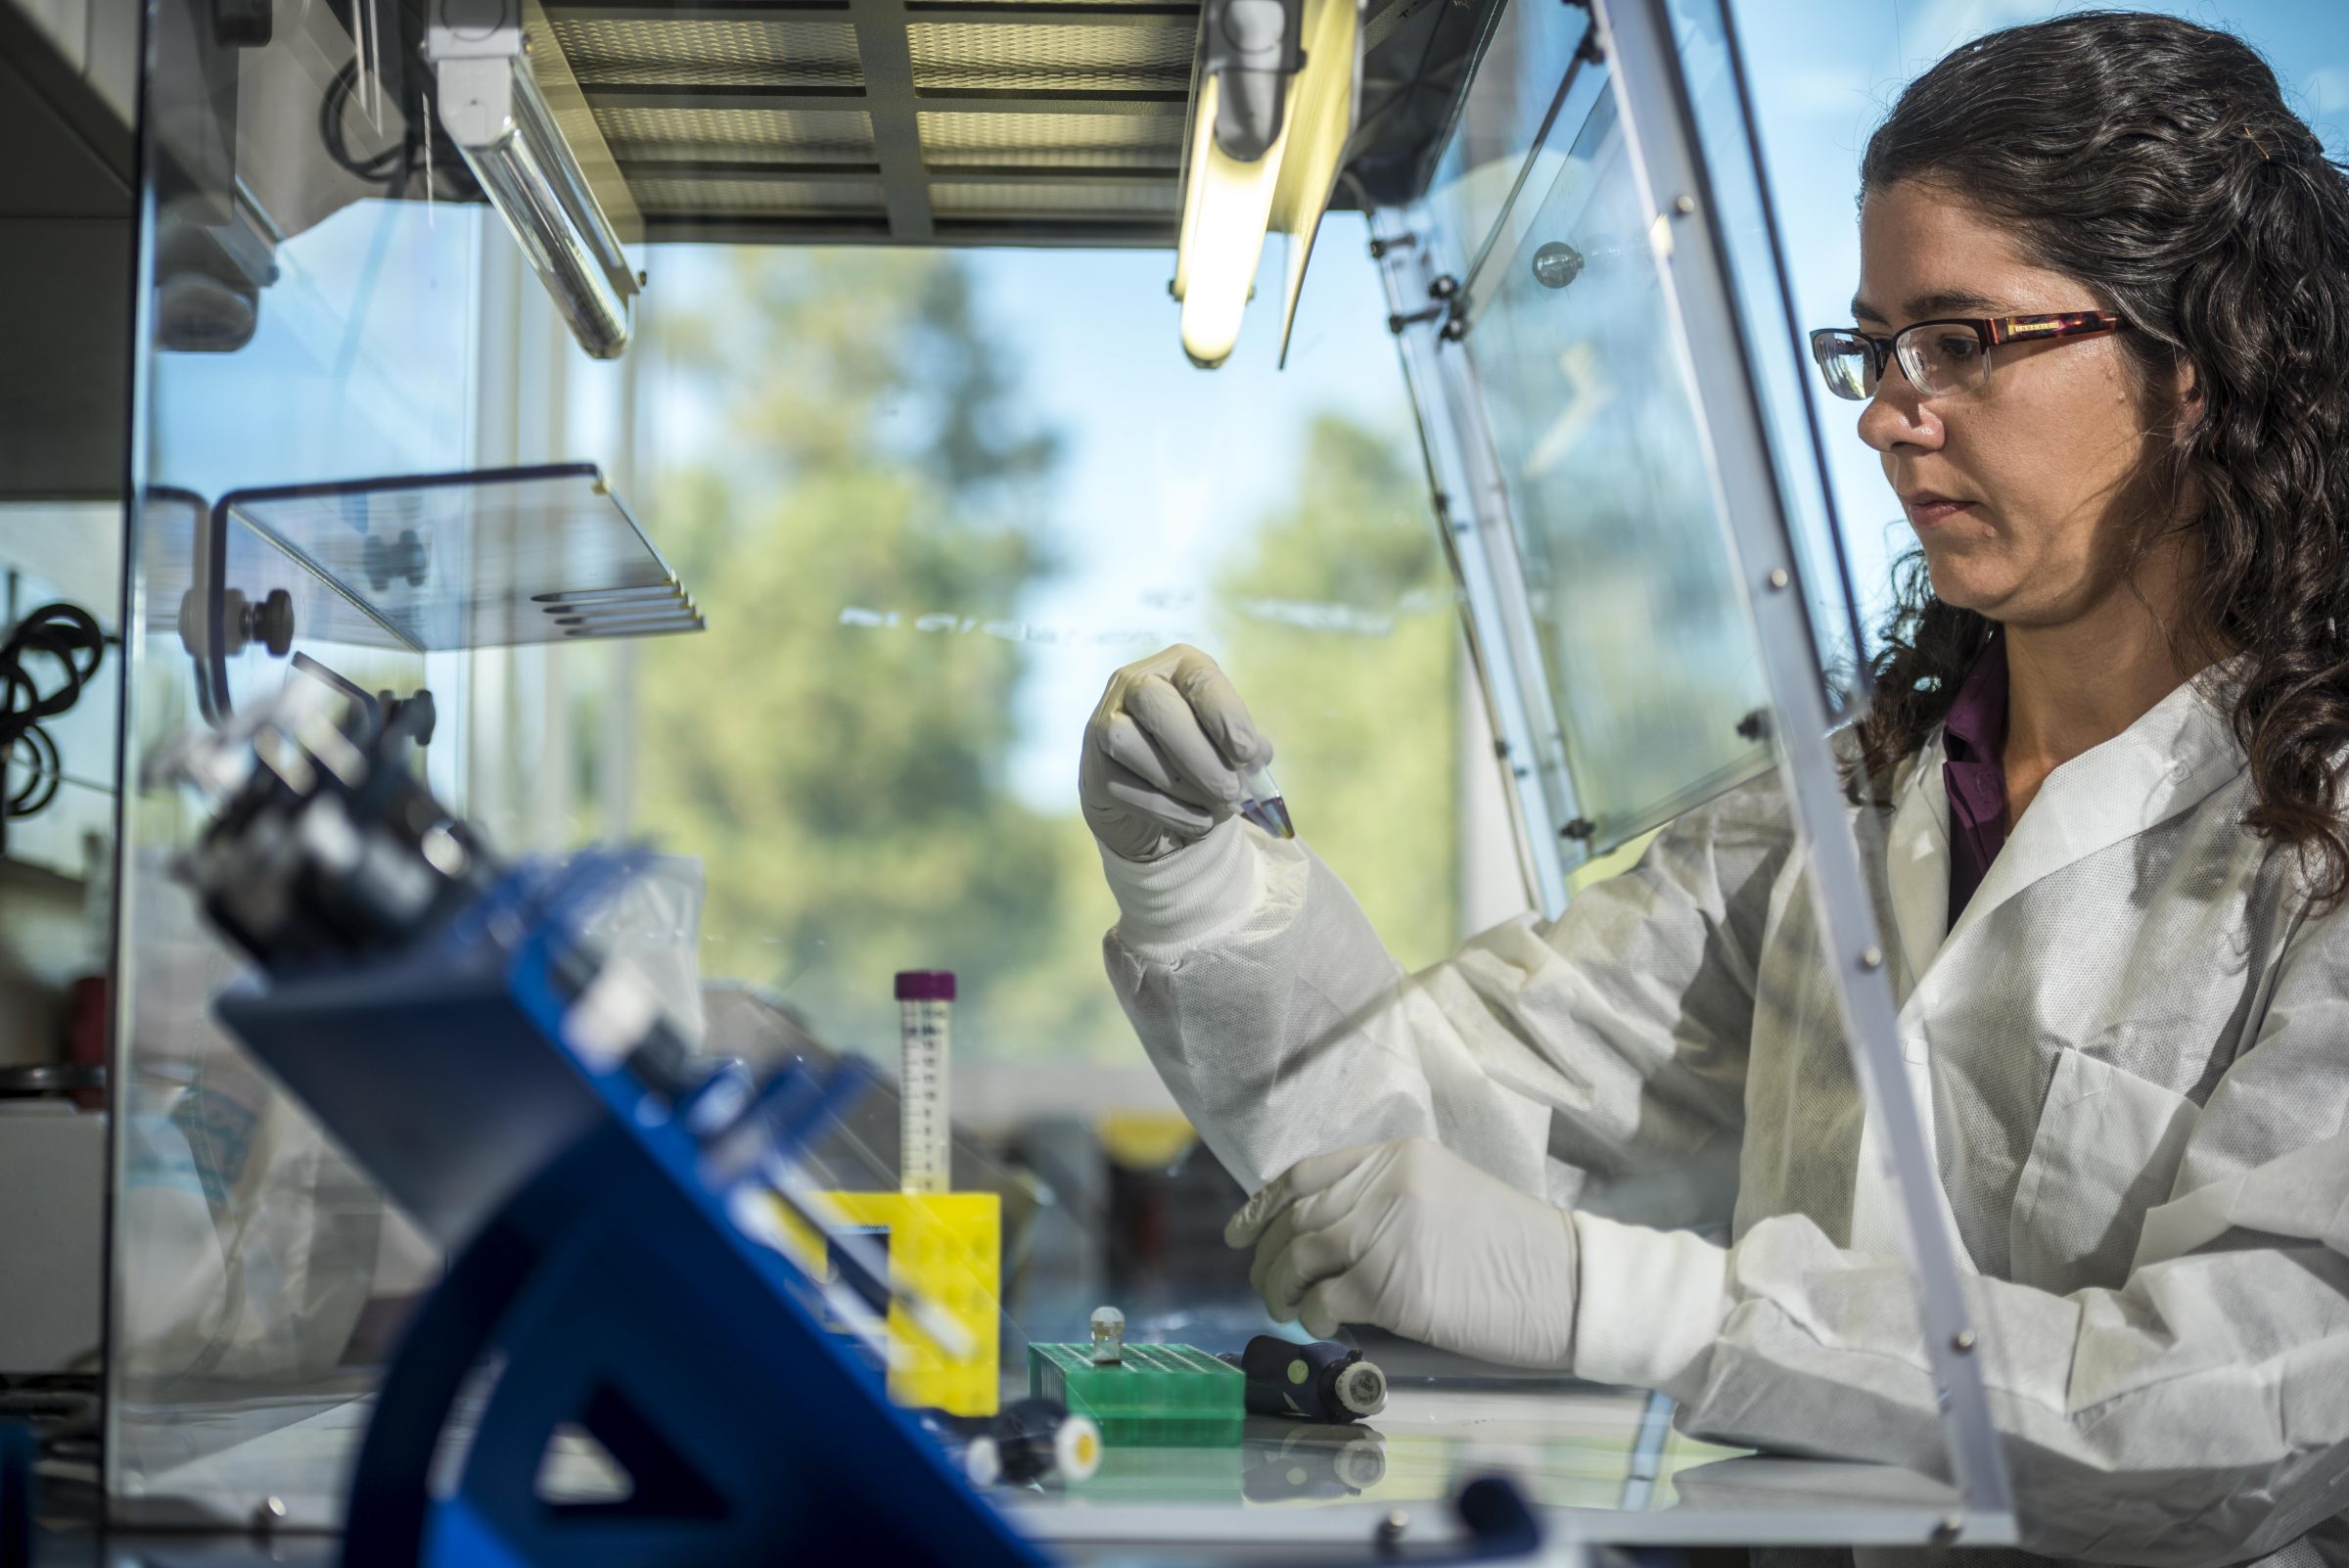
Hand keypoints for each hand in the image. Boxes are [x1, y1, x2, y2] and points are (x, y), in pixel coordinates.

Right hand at [1080, 644, 1271, 862]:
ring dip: (1180, 783)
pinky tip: (1196, 822)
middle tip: (1230, 790)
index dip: (1224, 714)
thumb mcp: (1231, 748)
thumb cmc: (1201, 762)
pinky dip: (1168, 810)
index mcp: (1177, 668)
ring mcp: (1103, 725)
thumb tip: (1257, 754)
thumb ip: (1247, 747)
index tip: (1246, 752)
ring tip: (1213, 804)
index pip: (1198, 678)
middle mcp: (1133, 685)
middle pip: (1153, 702)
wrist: (1159, 807)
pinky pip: (1124, 787)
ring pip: (1127, 742)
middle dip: (1197, 752)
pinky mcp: (1093, 771)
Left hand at [1225, 1137, 1579, 1367]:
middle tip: (1267, 1288)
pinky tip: (1323, 1324)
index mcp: (1399, 1156)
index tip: (1239, 1233)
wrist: (1572, 1284)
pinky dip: (1312, 1314)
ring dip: (1280, 1288)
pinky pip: (1323, 1298)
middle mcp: (1387, 1185)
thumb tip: (1318, 1238)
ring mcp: (1389, 1233)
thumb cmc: (1515, 1253)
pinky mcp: (1394, 1285)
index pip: (1304, 1173)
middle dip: (1266, 1256)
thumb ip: (1384, 1202)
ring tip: (1288, 1310)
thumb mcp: (1445, 1197)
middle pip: (1294, 1217)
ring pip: (1298, 1255)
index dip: (1261, 1205)